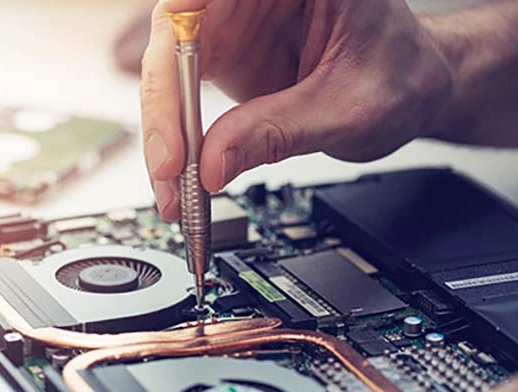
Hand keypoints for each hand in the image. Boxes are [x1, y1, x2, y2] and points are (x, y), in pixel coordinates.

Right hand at [140, 0, 453, 219]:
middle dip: (165, 106)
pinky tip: (179, 176)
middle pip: (175, 36)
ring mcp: (229, 23)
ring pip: (165, 70)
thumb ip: (278, 131)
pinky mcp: (217, 56)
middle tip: (170, 166)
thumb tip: (212, 164)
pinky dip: (175, 140)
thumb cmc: (398, 74)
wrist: (408, 88)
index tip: (173, 98)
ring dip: (163, 132)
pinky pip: (176, 96)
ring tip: (174, 188)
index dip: (177, 43)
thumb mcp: (349, 109)